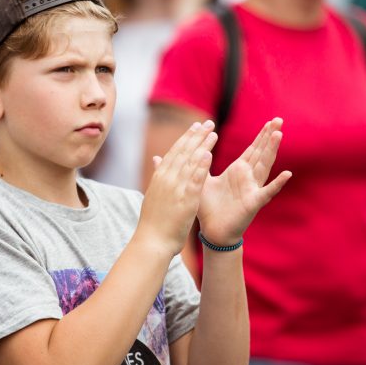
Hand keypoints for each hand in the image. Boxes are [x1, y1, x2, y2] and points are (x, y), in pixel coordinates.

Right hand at [139, 121, 217, 257]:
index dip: (186, 138)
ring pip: (190, 162)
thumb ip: (159, 176)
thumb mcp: (154, 194)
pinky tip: (209, 155)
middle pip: (183, 152)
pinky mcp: (184, 199)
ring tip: (213, 133)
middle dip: (196, 136)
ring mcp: (175, 188)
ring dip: (202, 145)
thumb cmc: (154, 222)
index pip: (175, 152)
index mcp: (160, 177)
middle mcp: (166, 179)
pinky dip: (201, 166)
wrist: (152, 241)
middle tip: (208, 123)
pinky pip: (194, 179)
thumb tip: (157, 160)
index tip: (196, 127)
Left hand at [197, 118, 290, 244]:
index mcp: (238, 171)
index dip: (261, 135)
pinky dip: (277, 184)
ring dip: (272, 151)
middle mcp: (248, 178)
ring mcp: (253, 189)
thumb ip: (201, 163)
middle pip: (261, 153)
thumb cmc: (209, 207)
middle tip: (279, 119)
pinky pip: (266, 192)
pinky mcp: (253, 203)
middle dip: (269, 136)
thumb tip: (194, 146)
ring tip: (279, 135)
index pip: (253, 149)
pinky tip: (287, 174)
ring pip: (264, 166)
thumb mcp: (202, 180)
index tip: (271, 120)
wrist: (212, 231)